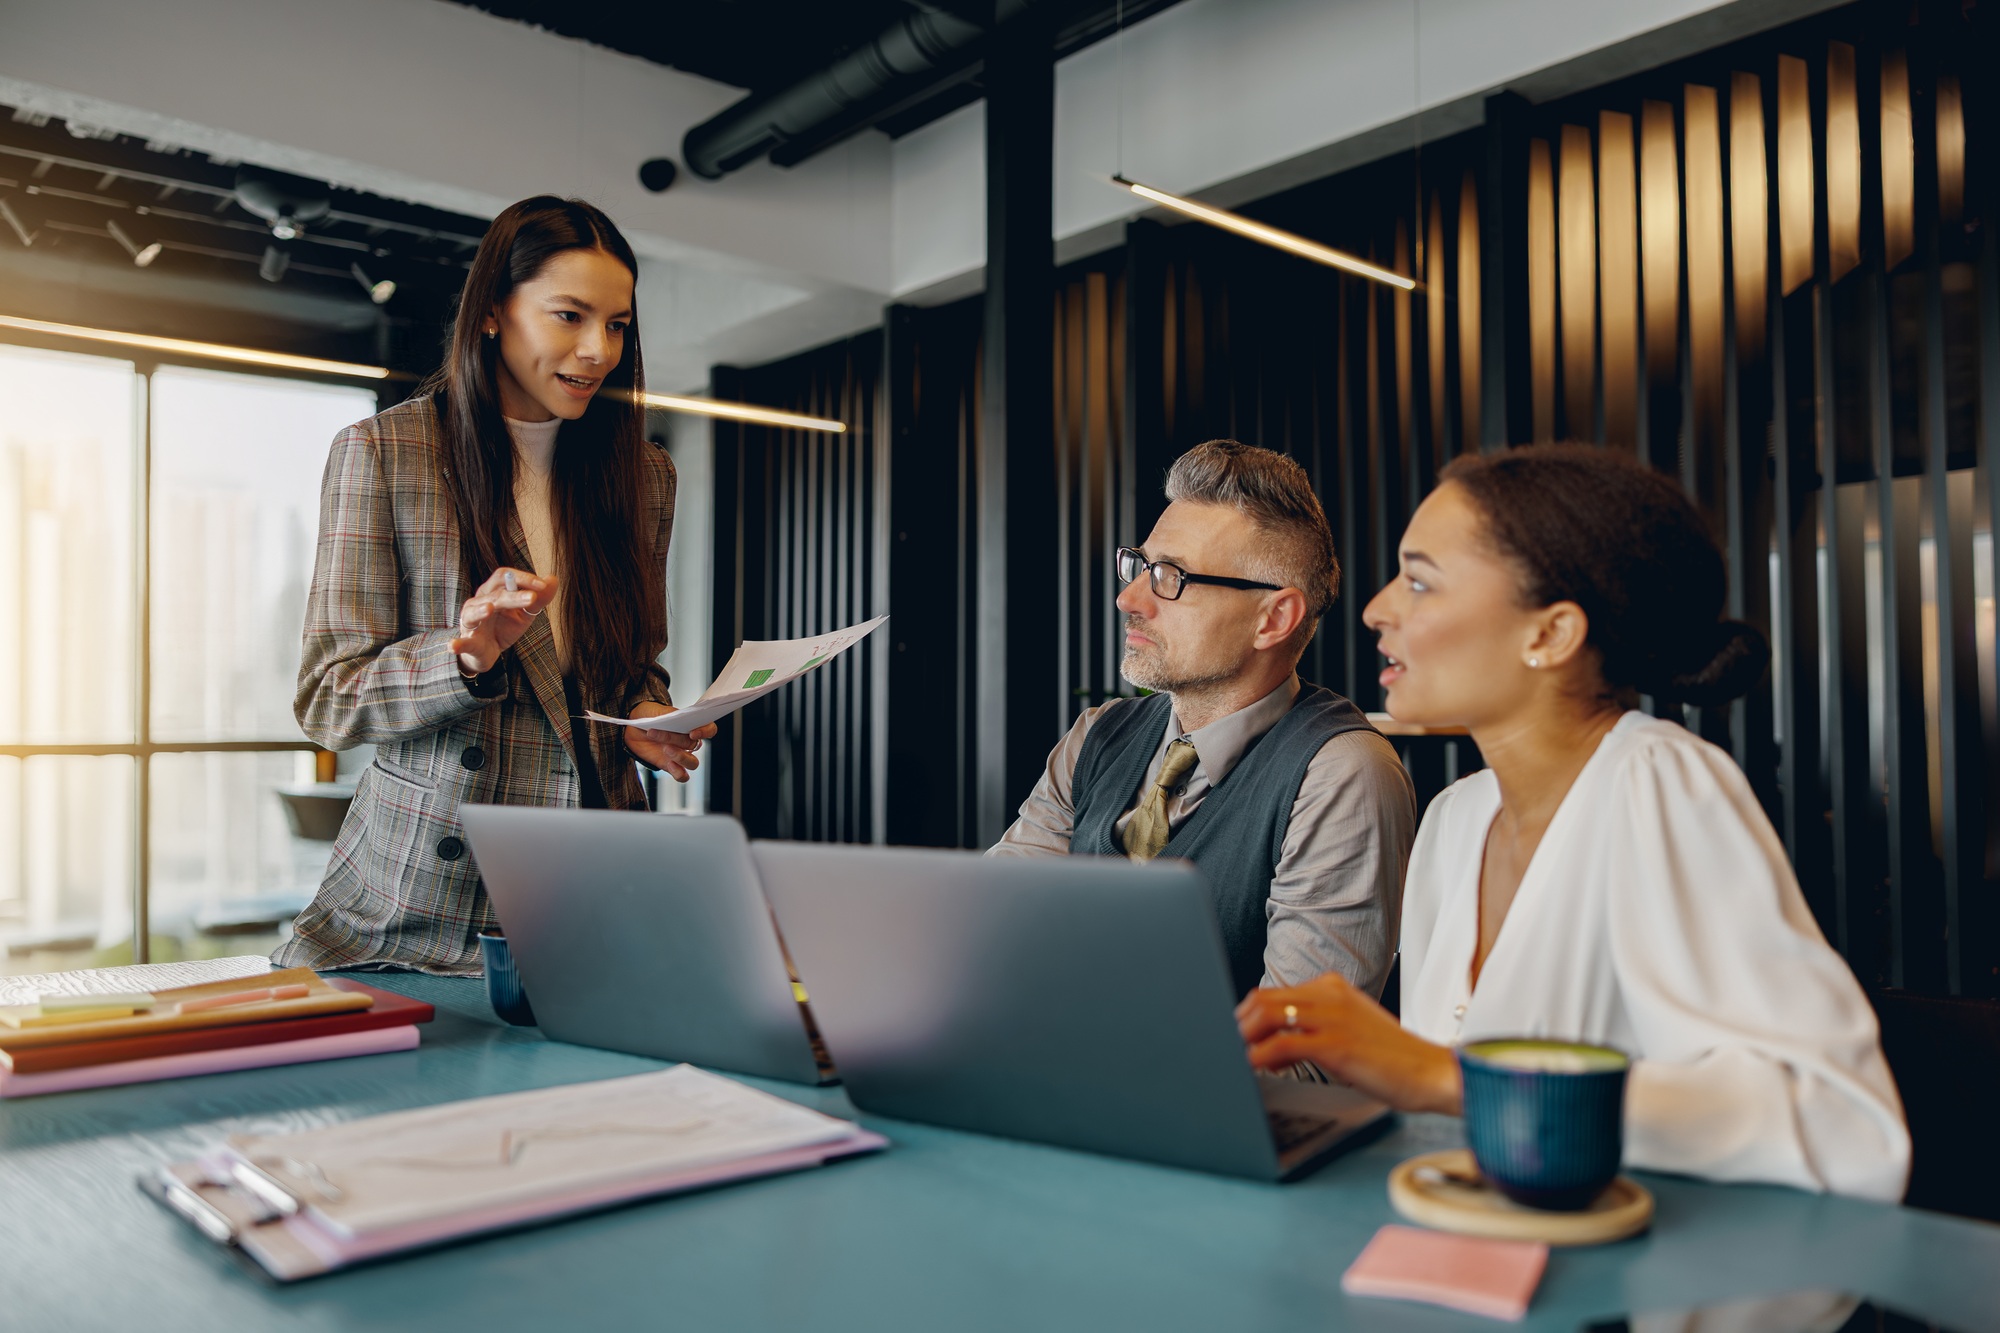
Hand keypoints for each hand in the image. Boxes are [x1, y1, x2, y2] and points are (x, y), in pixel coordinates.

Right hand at [450, 568, 554, 674]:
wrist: (487, 653)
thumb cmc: (504, 627)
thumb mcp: (524, 614)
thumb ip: (538, 599)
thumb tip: (553, 580)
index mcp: (493, 592)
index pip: (504, 577)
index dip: (522, 578)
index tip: (542, 585)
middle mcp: (479, 603)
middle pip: (494, 594)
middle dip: (513, 596)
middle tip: (532, 598)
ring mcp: (470, 622)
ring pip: (474, 613)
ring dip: (481, 610)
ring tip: (490, 609)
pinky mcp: (467, 641)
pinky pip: (461, 642)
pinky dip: (457, 644)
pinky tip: (452, 645)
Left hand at [624, 702, 718, 782]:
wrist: (632, 728)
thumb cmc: (648, 716)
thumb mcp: (658, 711)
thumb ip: (670, 715)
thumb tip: (677, 719)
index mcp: (690, 725)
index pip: (709, 730)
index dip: (705, 732)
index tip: (692, 733)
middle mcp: (688, 741)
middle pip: (693, 745)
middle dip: (676, 739)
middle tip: (658, 733)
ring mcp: (680, 754)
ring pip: (693, 763)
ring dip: (681, 757)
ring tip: (665, 749)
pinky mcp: (669, 765)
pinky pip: (682, 775)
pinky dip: (679, 773)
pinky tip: (669, 765)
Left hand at [1235, 972, 1462, 1114]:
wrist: (1431, 1072)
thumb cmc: (1392, 1058)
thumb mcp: (1348, 1032)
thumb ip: (1313, 1031)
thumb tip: (1272, 1047)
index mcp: (1332, 987)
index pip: (1272, 993)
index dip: (1247, 1016)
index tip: (1236, 1037)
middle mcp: (1330, 995)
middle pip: (1263, 1000)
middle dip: (1239, 1026)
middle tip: (1226, 1050)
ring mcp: (1333, 1017)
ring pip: (1268, 1016)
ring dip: (1244, 1038)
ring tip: (1234, 1058)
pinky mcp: (1336, 1043)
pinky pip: (1284, 1044)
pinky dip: (1260, 1057)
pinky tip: (1252, 1069)